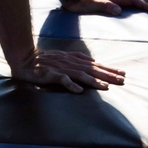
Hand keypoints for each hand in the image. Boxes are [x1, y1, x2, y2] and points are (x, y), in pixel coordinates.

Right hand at [11, 47, 126, 92]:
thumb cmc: (45, 59)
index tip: (122, 73)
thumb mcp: (64, 56)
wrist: (25, 58)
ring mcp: (61, 68)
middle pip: (92, 69)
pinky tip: (79, 91)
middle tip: (122, 80)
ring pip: (80, 75)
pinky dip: (71, 85)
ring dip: (94, 80)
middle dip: (108, 75)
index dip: (109, 69)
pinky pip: (62, 80)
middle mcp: (70, 63)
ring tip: (106, 86)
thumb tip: (93, 61)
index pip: (95, 65)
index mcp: (74, 59)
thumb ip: (78, 58)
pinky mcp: (50, 74)